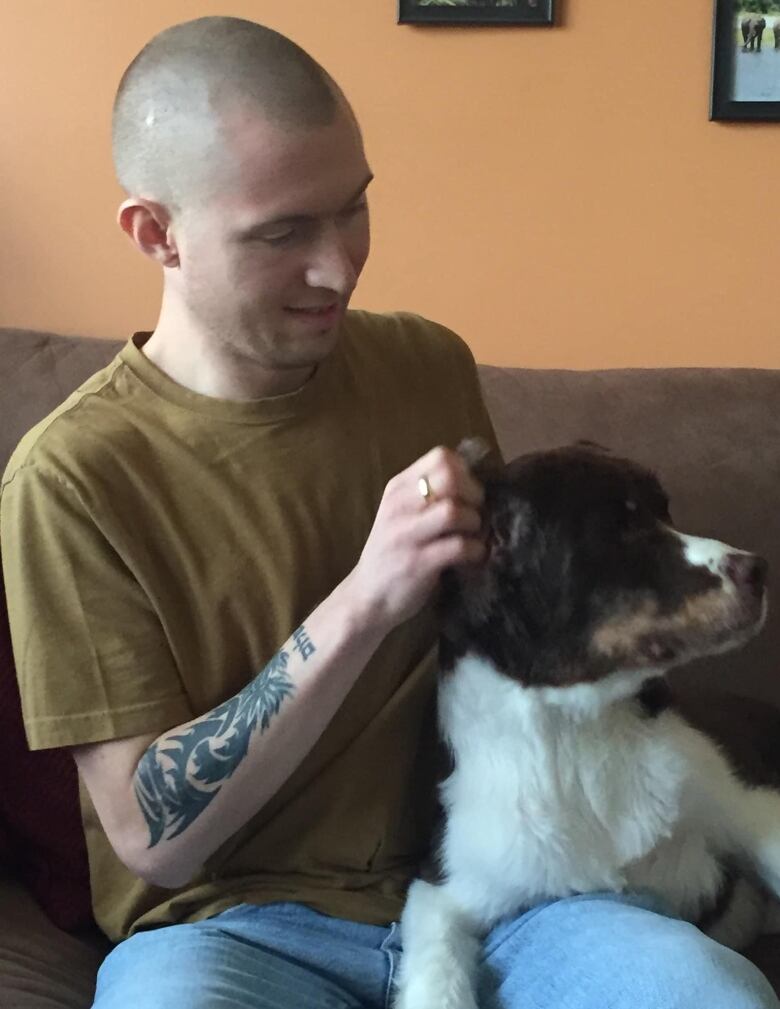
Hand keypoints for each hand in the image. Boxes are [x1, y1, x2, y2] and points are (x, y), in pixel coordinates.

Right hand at [347, 446, 485, 632]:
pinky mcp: (417, 563)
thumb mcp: (401, 514)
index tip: (468, 493)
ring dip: (475, 523)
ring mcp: (406, 535)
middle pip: (450, 477)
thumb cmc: (392, 553)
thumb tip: (473, 482)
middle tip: (475, 514)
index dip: (465, 472)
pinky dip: (476, 550)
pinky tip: (474, 556)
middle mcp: (399, 506)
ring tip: (474, 536)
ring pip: (454, 511)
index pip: (440, 457)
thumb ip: (427, 495)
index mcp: (397, 489)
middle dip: (474, 494)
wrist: (367, 597)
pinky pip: (458, 547)